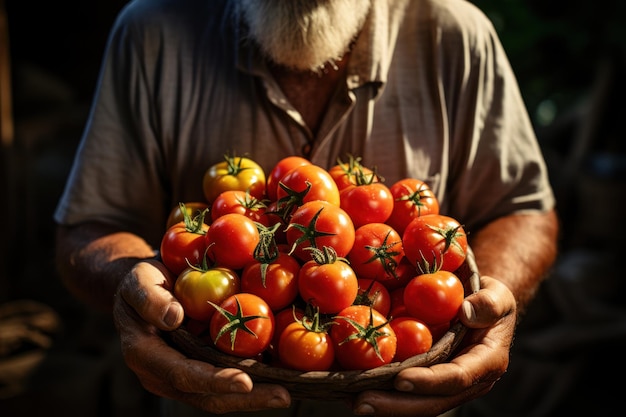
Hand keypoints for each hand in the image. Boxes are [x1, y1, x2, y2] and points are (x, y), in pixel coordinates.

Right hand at [112, 259, 290, 412]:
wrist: (146, 288)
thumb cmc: (141, 281)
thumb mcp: (138, 281)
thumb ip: (150, 298)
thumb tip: (174, 317)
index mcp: (146, 356)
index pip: (182, 374)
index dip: (214, 381)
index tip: (244, 382)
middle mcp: (166, 374)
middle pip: (208, 396)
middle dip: (247, 399)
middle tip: (282, 396)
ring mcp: (186, 374)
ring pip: (222, 393)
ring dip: (256, 395)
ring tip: (288, 391)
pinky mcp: (203, 366)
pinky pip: (229, 375)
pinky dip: (256, 377)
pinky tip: (284, 373)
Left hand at [352, 275, 516, 416]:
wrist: (480, 308)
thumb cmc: (487, 298)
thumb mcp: (497, 294)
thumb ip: (489, 302)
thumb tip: (467, 311)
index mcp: (486, 363)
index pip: (457, 377)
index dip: (429, 381)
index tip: (401, 379)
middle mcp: (466, 382)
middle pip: (431, 402)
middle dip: (396, 405)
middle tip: (362, 402)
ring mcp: (445, 386)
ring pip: (415, 403)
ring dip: (383, 405)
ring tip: (350, 400)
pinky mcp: (428, 382)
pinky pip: (404, 393)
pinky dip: (379, 392)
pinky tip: (350, 390)